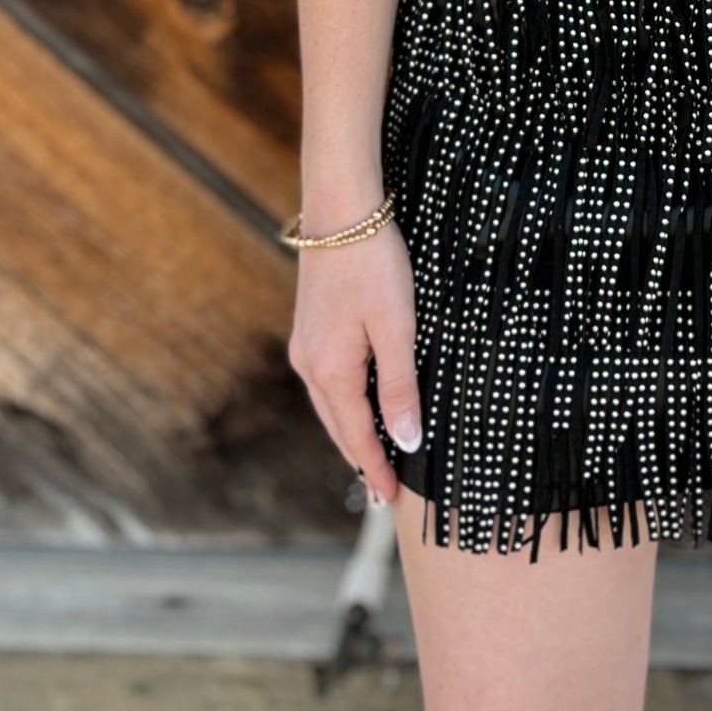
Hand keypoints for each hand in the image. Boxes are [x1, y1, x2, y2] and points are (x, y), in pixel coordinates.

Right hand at [286, 217, 420, 504]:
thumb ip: (399, 386)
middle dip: (359, 459)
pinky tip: (356, 404)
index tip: (389, 500)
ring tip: (370, 457)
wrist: (341, 210)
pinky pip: (327, 381)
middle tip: (379, 493)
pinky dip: (343, 404)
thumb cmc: (373, 265)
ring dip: (350, 432)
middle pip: (338, 426)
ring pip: (330, 404)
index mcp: (331, 371)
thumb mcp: (397, 328)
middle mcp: (310, 364)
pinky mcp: (310, 326)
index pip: (356, 436)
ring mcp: (306, 344)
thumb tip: (405, 439)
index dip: (375, 468)